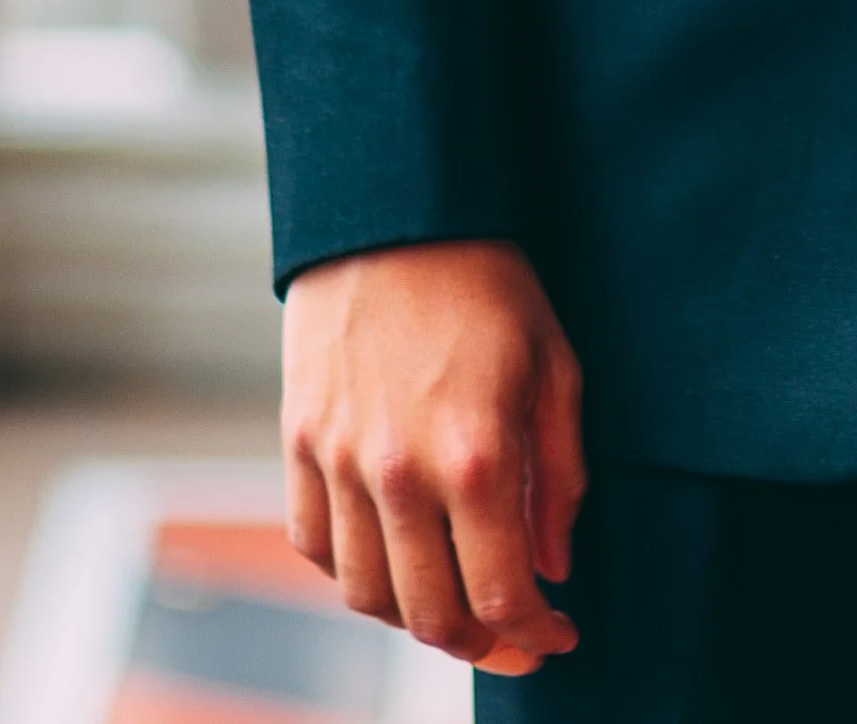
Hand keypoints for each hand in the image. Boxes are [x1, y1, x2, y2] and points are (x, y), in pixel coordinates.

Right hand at [282, 238, 585, 673]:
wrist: (394, 210)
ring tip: (453, 602)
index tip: (558, 636)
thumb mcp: (554, 365)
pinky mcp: (298, 443)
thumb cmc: (488, 280)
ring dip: (414, 618)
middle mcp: (401, 473)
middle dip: (482, 645)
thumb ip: (558, 477)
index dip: (536, 634)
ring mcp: (339, 462)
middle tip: (513, 640)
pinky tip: (392, 556)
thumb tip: (552, 566)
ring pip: (368, 595)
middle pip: (432, 616)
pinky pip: (316, 545)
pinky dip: (353, 572)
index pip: (502, 597)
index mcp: (477, 455)